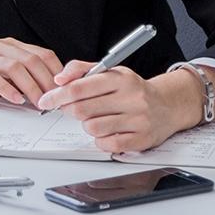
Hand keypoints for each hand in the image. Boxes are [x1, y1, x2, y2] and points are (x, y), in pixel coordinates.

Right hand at [0, 37, 62, 106]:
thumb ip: (19, 76)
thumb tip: (47, 93)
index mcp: (8, 46)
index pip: (42, 53)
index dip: (57, 71)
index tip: (66, 90)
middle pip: (33, 59)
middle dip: (49, 82)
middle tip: (57, 101)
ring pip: (16, 66)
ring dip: (32, 86)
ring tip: (40, 103)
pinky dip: (7, 89)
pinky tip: (16, 100)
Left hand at [35, 61, 206, 152]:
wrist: (167, 106)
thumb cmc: (132, 89)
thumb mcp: (109, 71)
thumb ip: (80, 70)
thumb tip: (59, 80)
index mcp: (120, 78)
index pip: (79, 88)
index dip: (58, 95)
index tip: (46, 100)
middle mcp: (131, 97)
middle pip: (82, 110)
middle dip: (70, 110)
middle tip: (71, 109)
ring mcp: (138, 120)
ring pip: (93, 128)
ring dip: (87, 125)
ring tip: (96, 118)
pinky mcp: (141, 139)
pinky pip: (107, 144)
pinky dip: (100, 139)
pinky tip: (107, 131)